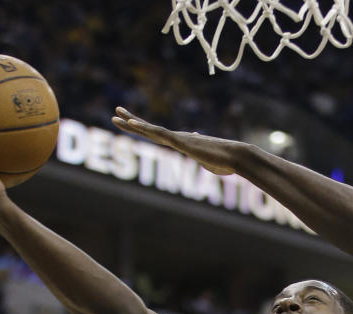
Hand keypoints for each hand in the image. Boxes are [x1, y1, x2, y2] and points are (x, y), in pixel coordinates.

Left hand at [112, 107, 240, 174]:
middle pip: (150, 129)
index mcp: (184, 143)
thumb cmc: (227, 161)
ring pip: (150, 129)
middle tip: (116, 112)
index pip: (159, 136)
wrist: (237, 156)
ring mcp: (179, 139)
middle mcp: (179, 138)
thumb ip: (203, 158)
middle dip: (132, 121)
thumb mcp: (211, 162)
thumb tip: (204, 155)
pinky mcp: (181, 142)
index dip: (145, 129)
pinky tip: (132, 124)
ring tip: (116, 115)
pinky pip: (159, 134)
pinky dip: (144, 128)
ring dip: (132, 123)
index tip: (134, 124)